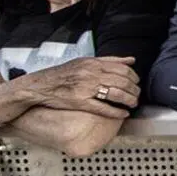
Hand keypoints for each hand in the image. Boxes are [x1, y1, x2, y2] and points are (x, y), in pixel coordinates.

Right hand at [18, 56, 140, 116]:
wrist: (39, 86)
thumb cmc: (62, 74)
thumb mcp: (84, 61)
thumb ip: (109, 60)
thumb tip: (131, 60)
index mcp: (93, 63)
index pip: (122, 69)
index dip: (134, 78)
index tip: (137, 83)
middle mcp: (90, 74)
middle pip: (122, 82)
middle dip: (134, 90)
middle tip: (137, 95)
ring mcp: (85, 88)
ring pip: (116, 94)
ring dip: (129, 100)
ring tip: (132, 104)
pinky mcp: (80, 102)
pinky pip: (103, 108)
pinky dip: (116, 112)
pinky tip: (123, 114)